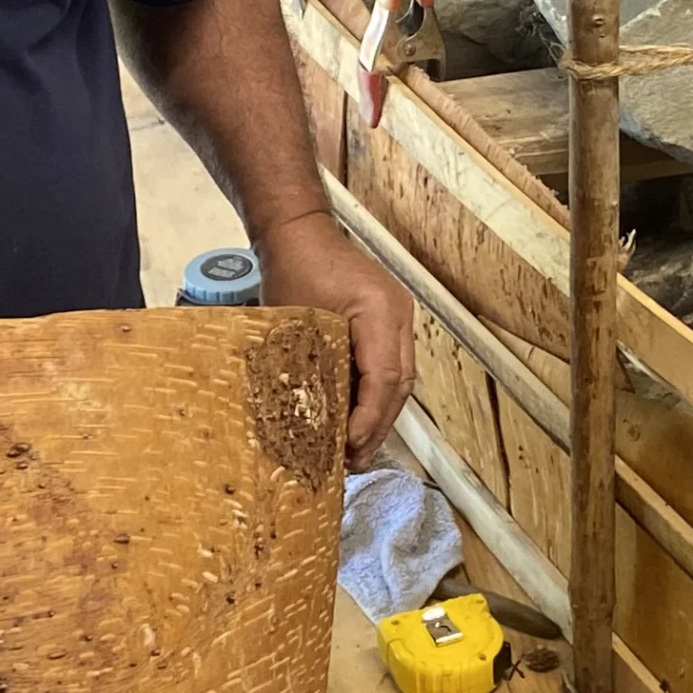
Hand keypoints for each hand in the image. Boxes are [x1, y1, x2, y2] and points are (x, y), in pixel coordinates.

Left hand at [255, 207, 414, 456]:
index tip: (350, 446)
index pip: (385, 377)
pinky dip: (374, 395)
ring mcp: (399, 318)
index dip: (370, 417)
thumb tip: (313, 420)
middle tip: (353, 459)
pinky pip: (389, 366)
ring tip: (356, 449)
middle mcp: (399, 315)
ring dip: (379, 415)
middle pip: (399, 384)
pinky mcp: (389, 322)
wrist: (299, 232)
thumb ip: (311, 366)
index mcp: (380, 311)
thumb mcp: (296, 321)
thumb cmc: (292, 268)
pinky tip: (356, 418)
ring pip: (399, 379)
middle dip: (378, 426)